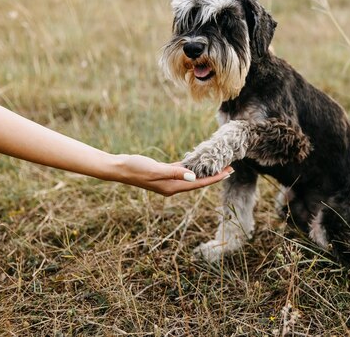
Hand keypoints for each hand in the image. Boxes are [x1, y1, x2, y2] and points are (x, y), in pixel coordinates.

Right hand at [112, 154, 232, 195]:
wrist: (119, 168)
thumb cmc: (135, 168)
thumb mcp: (156, 170)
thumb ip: (175, 173)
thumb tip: (193, 177)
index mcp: (172, 187)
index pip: (199, 183)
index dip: (215, 178)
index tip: (228, 172)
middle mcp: (172, 186)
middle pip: (198, 181)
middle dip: (214, 175)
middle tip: (230, 168)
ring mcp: (168, 180)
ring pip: (191, 176)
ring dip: (204, 171)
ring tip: (218, 165)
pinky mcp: (163, 173)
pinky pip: (181, 171)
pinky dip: (190, 167)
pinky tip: (197, 162)